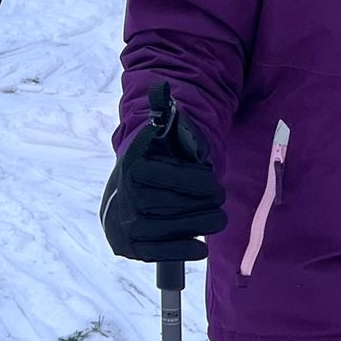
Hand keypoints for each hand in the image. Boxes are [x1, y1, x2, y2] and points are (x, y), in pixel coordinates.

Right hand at [100, 91, 225, 262]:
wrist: (135, 184)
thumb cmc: (160, 156)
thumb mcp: (163, 130)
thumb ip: (164, 110)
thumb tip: (161, 87)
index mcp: (130, 165)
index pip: (165, 177)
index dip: (194, 182)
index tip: (214, 182)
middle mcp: (120, 195)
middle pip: (165, 206)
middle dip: (200, 205)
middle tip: (220, 202)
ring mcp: (120, 222)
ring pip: (162, 230)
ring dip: (196, 226)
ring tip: (217, 219)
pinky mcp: (126, 245)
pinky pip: (153, 253)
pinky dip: (180, 251)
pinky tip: (200, 247)